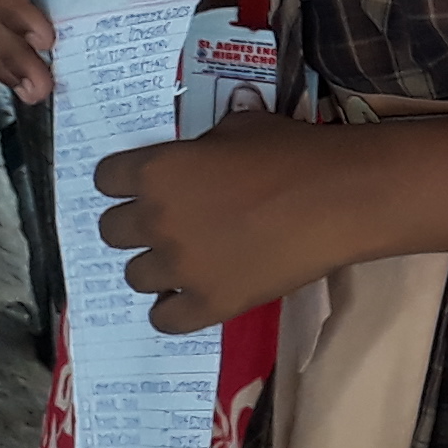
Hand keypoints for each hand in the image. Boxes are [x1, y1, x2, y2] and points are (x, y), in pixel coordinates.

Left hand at [92, 106, 384, 332]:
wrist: (342, 197)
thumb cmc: (296, 152)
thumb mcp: (243, 127)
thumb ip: (205, 144)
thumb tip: (201, 155)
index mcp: (158, 170)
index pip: (106, 178)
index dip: (125, 181)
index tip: (149, 184)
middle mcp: (156, 220)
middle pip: (112, 230)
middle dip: (138, 225)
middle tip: (174, 222)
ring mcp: (179, 267)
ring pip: (135, 276)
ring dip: (157, 267)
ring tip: (191, 261)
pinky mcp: (208, 304)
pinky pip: (164, 320)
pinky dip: (174, 310)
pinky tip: (195, 297)